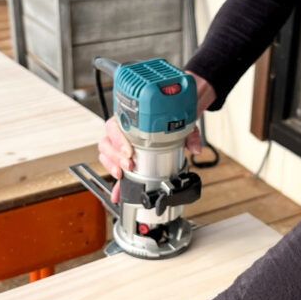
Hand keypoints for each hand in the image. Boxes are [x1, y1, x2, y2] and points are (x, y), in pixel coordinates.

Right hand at [97, 73, 216, 201]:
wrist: (172, 119)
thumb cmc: (170, 120)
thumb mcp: (181, 124)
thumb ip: (189, 135)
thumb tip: (195, 148)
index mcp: (130, 118)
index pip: (114, 126)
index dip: (118, 140)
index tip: (129, 151)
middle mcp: (122, 129)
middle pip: (107, 141)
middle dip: (116, 155)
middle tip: (129, 163)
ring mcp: (119, 142)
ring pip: (105, 152)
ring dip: (112, 163)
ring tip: (124, 172)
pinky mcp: (123, 154)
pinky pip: (111, 162)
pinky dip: (113, 172)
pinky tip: (119, 181)